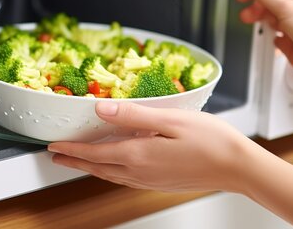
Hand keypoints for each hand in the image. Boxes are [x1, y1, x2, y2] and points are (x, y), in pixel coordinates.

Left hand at [48, 101, 259, 192]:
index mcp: (139, 154)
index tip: (53, 147)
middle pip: (98, 167)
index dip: (72, 150)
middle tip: (56, 157)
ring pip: (111, 175)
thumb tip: (102, 110)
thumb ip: (133, 115)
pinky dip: (111, 171)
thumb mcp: (171, 119)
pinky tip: (114, 167)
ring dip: (91, 167)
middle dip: (75, 161)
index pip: (95, 153)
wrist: (238, 167)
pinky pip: (126, 178)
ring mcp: (151, 180)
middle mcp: (141, 171)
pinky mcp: (161, 182)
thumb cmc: (211, 140)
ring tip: (78, 161)